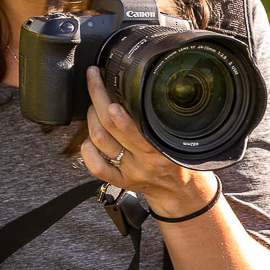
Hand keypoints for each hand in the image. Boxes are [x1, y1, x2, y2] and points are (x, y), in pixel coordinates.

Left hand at [81, 66, 217, 217]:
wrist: (182, 192)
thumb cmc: (181, 160)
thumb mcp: (179, 137)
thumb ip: (162, 118)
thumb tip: (144, 90)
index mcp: (158, 148)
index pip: (131, 123)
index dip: (114, 104)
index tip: (108, 82)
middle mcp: (141, 159)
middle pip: (108, 125)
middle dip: (96, 96)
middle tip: (94, 78)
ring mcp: (128, 170)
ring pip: (99, 140)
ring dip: (91, 117)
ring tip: (94, 103)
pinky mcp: (119, 181)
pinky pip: (96, 166)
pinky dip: (87, 149)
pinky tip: (89, 138)